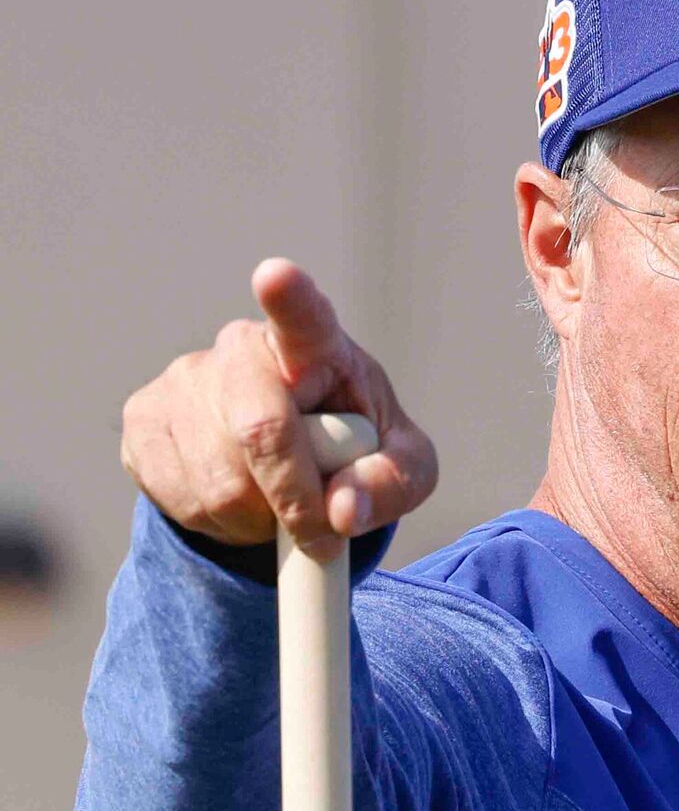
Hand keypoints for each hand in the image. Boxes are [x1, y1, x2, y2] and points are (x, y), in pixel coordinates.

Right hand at [119, 259, 439, 559]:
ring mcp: (184, 380)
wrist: (284, 464)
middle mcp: (243, 349)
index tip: (276, 275)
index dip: (289, 298)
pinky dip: (218, 524)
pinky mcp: (142, 420)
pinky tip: (237, 503)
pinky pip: (180, 497)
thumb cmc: (356, 450)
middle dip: (295, 496)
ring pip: (220, 480)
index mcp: (317, 345)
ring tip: (278, 506)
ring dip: (258, 519)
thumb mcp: (404, 469)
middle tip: (322, 535)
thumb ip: (392, 483)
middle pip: (260, 429)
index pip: (304, 318)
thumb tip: (344, 510)